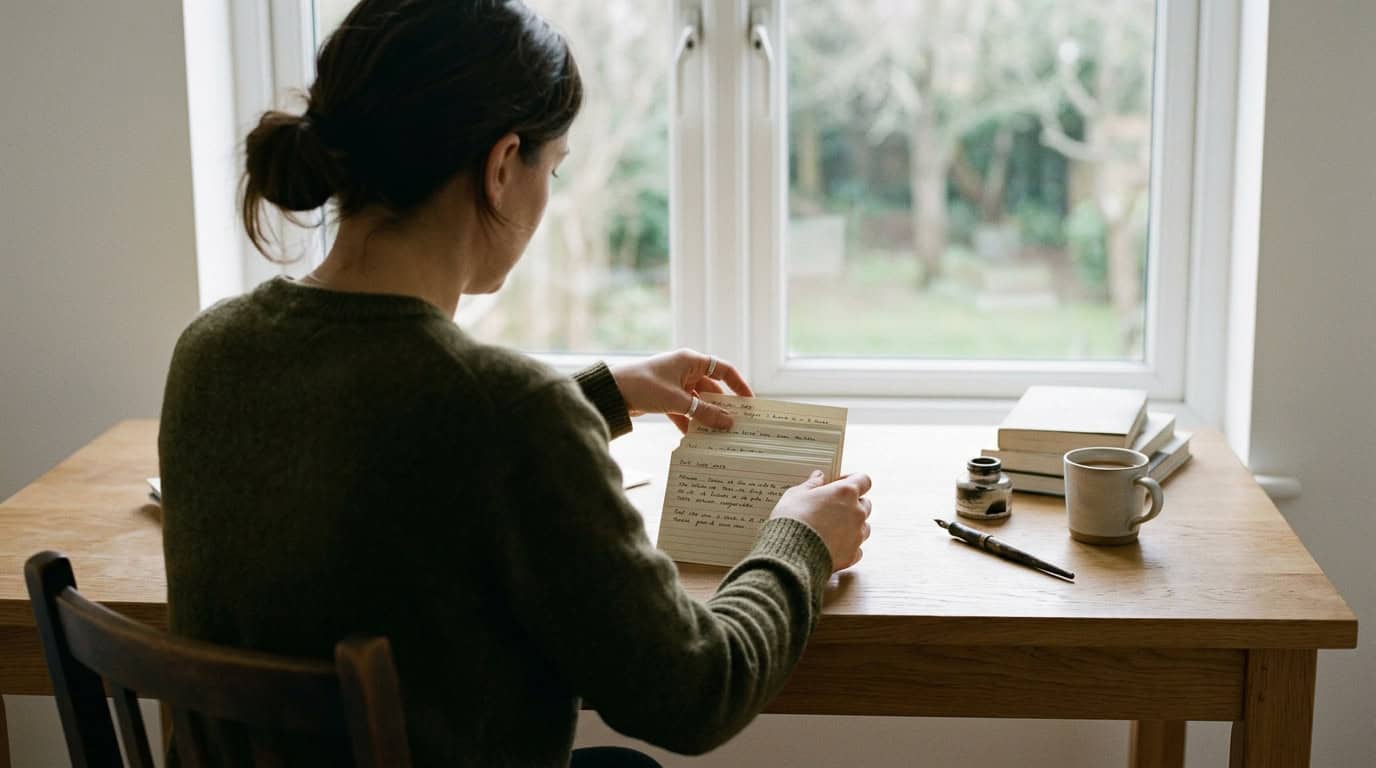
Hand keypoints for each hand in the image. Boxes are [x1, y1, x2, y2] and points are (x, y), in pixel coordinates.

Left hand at [610, 349, 752, 432]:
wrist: (610, 392)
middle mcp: (685, 370)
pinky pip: (684, 411)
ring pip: (698, 402)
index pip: (724, 370)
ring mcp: (675, 384)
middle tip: (736, 425)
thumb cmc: (643, 386)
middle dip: (722, 407)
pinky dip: (689, 422)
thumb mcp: (677, 401)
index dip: (739, 385)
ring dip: (705, 417)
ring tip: (718, 435)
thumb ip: (704, 413)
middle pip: (712, 389)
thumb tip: (728, 423)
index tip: (749, 402)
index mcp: (691, 361)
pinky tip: (695, 439)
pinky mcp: (664, 398)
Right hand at [770, 471, 872, 571]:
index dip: (853, 480)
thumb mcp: (796, 495)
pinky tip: (832, 546)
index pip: (863, 480)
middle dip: (853, 503)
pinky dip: (847, 547)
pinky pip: (856, 548)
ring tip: (832, 528)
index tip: (840, 483)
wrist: (791, 553)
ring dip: (853, 526)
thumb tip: (818, 477)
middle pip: (865, 503)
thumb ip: (811, 484)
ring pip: (864, 527)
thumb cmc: (793, 519)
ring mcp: (857, 535)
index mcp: (845, 492)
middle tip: (833, 507)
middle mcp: (857, 512)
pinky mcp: (852, 554)